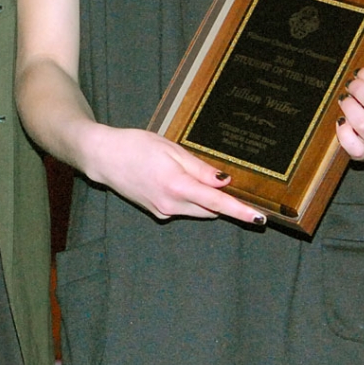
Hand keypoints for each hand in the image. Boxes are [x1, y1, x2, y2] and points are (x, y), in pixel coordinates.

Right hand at [86, 126, 265, 225]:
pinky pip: (182, 207)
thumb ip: (199, 169)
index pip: (217, 203)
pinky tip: (172, 178)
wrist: (103, 157)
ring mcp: (162, 211)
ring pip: (196, 209)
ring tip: (187, 171)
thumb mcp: (171, 150)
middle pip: (210, 209)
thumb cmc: (135, 146)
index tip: (260, 218)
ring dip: (203, 198)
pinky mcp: (157, 212)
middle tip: (227, 183)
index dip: (240, 211)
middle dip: (221, 201)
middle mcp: (171, 204)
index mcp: (177, 186)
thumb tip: (225, 182)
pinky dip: (187, 197)